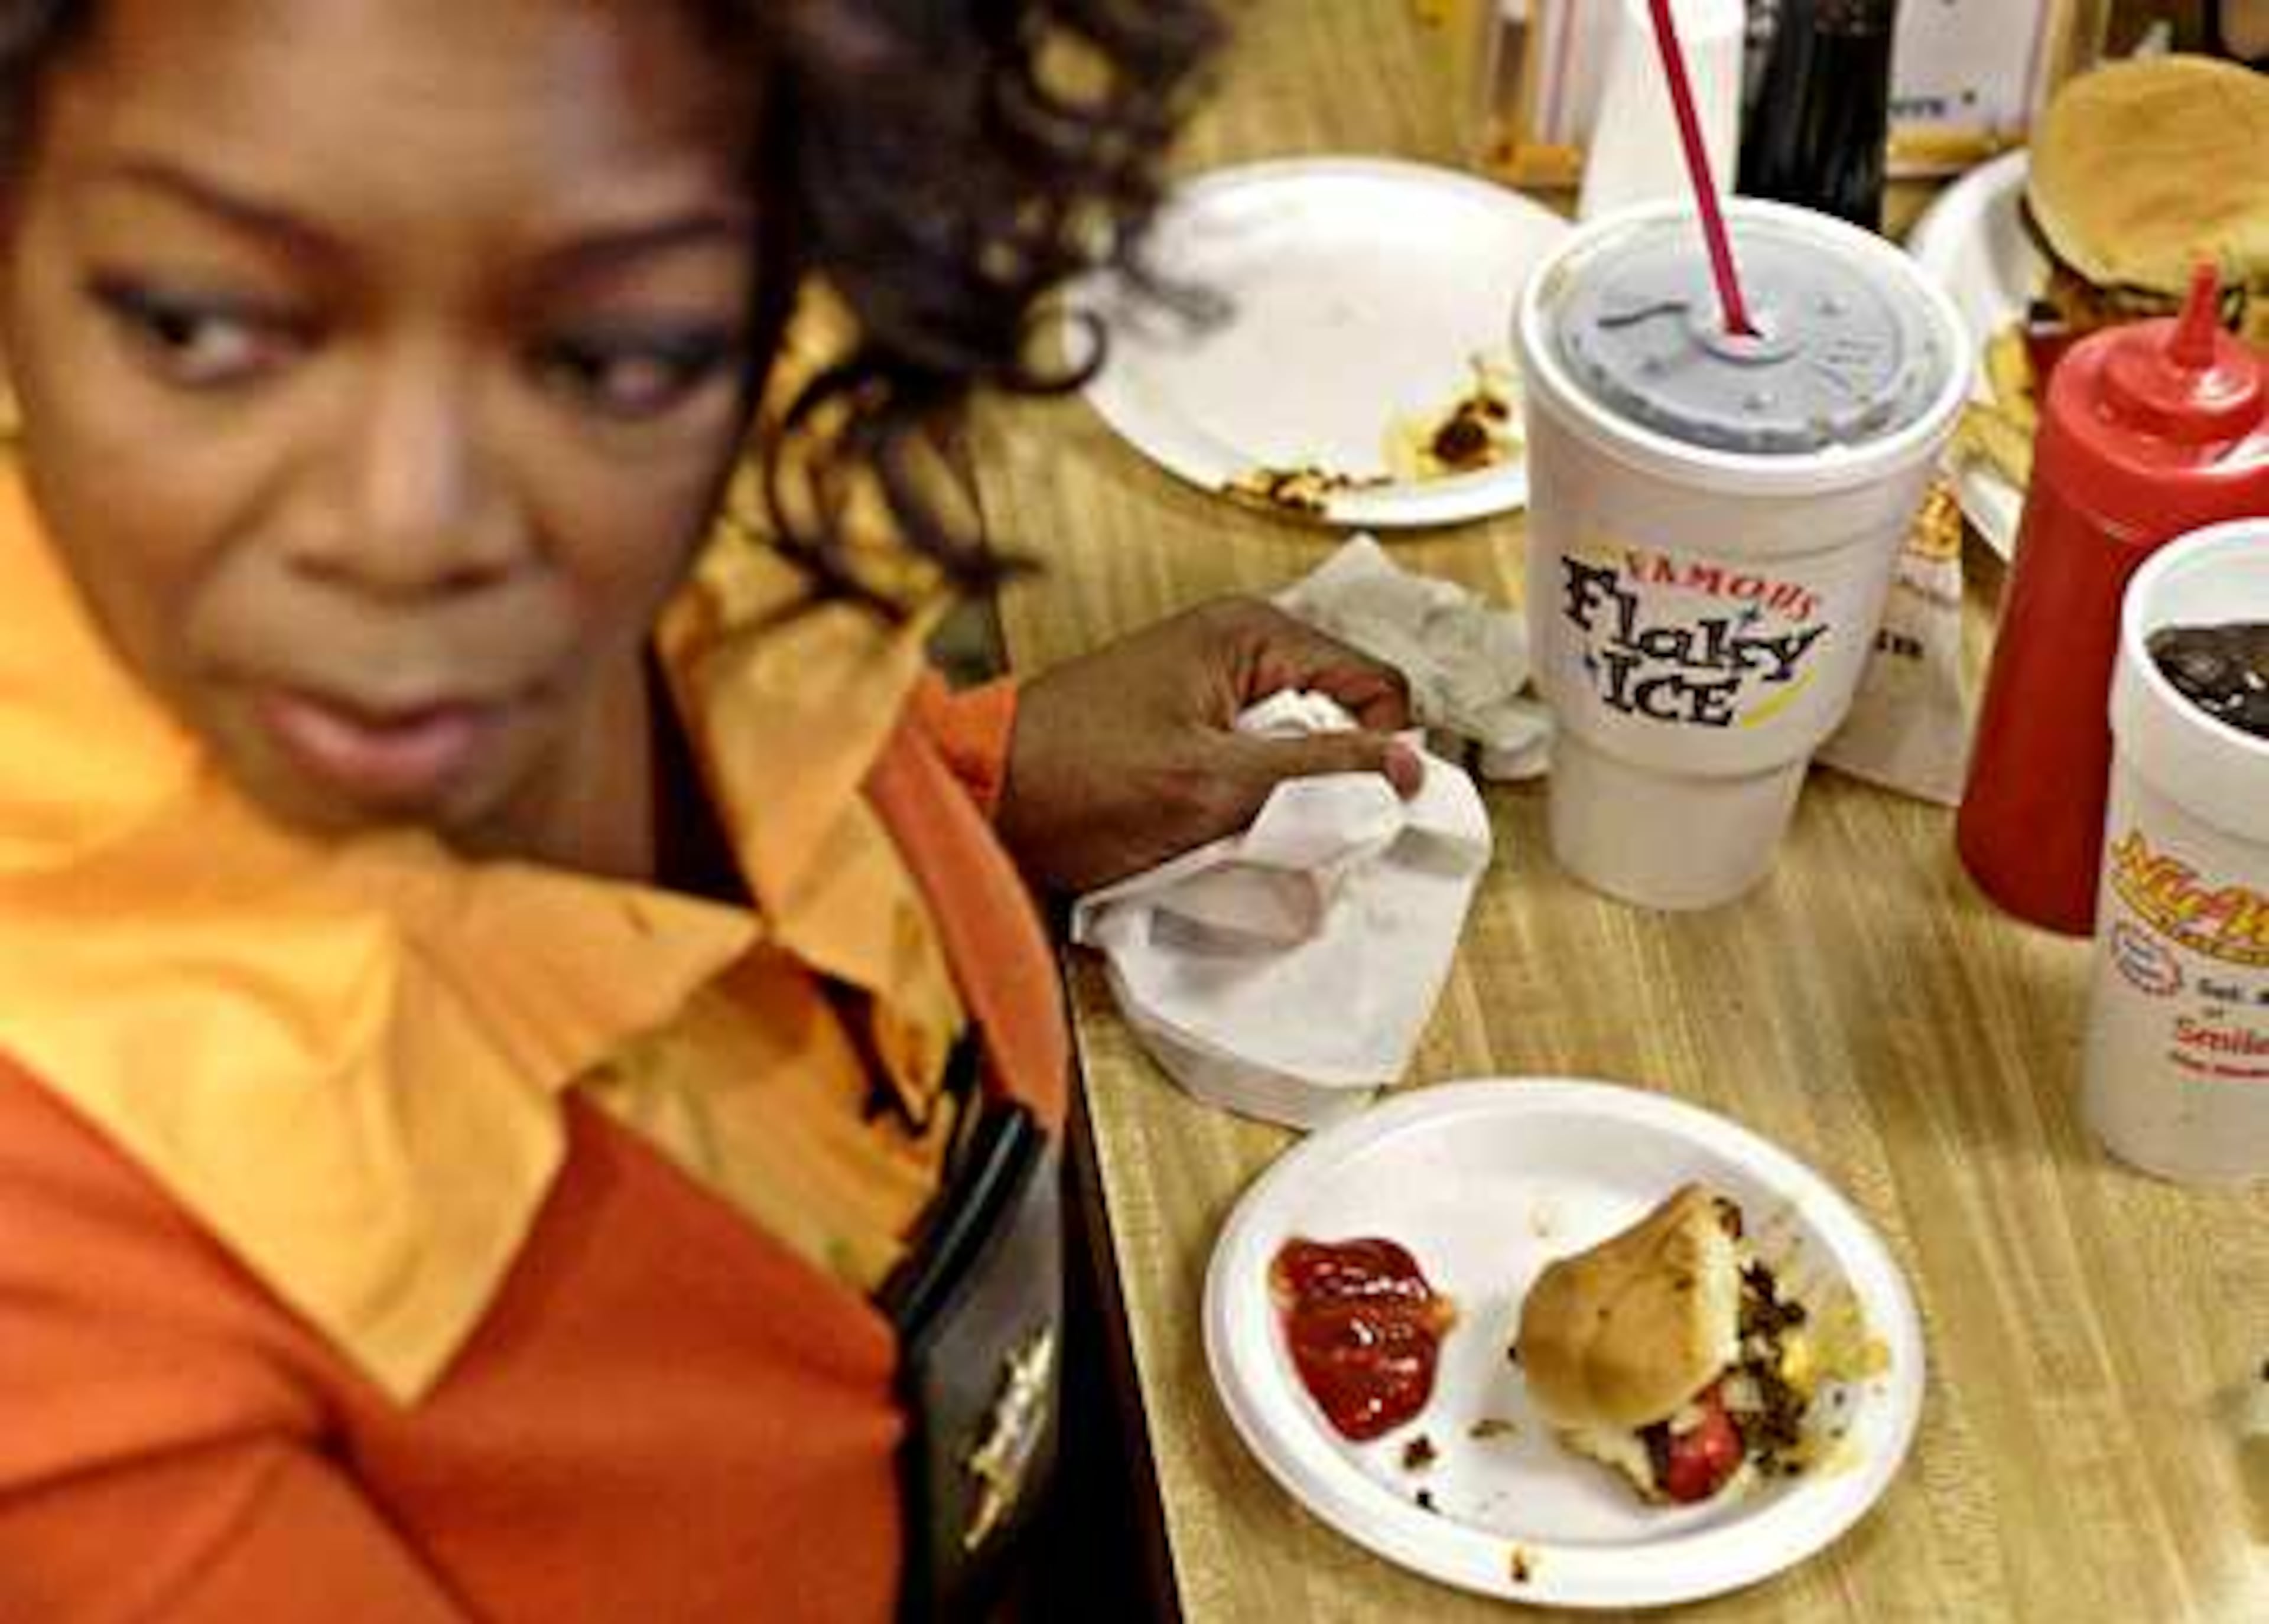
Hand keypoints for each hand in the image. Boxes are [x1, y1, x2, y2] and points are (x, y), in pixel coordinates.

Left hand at [996, 596, 1419, 893]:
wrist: (977, 796)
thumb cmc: (1076, 780)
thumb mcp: (1212, 785)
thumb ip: (1317, 774)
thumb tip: (1411, 770)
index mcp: (1251, 634)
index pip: (1374, 684)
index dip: (1382, 750)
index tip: (1359, 810)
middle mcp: (1238, 650)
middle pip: (1340, 717)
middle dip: (1333, 779)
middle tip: (1299, 830)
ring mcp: (1210, 691)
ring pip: (1299, 751)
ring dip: (1289, 801)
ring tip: (1249, 834)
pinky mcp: (1186, 733)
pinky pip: (1254, 768)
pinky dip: (1251, 806)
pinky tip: (1222, 834)